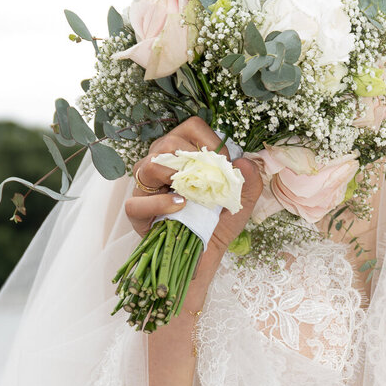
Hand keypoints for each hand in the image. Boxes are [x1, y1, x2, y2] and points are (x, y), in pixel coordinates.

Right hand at [125, 116, 262, 271]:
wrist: (205, 257)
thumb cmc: (218, 224)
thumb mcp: (241, 203)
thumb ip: (249, 182)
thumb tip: (244, 162)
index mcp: (183, 155)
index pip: (189, 128)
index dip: (209, 140)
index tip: (224, 161)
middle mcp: (161, 166)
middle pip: (167, 142)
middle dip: (192, 158)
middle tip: (209, 178)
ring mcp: (146, 189)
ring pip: (147, 164)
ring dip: (173, 174)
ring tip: (191, 191)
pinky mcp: (137, 213)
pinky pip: (136, 203)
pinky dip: (159, 203)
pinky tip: (180, 206)